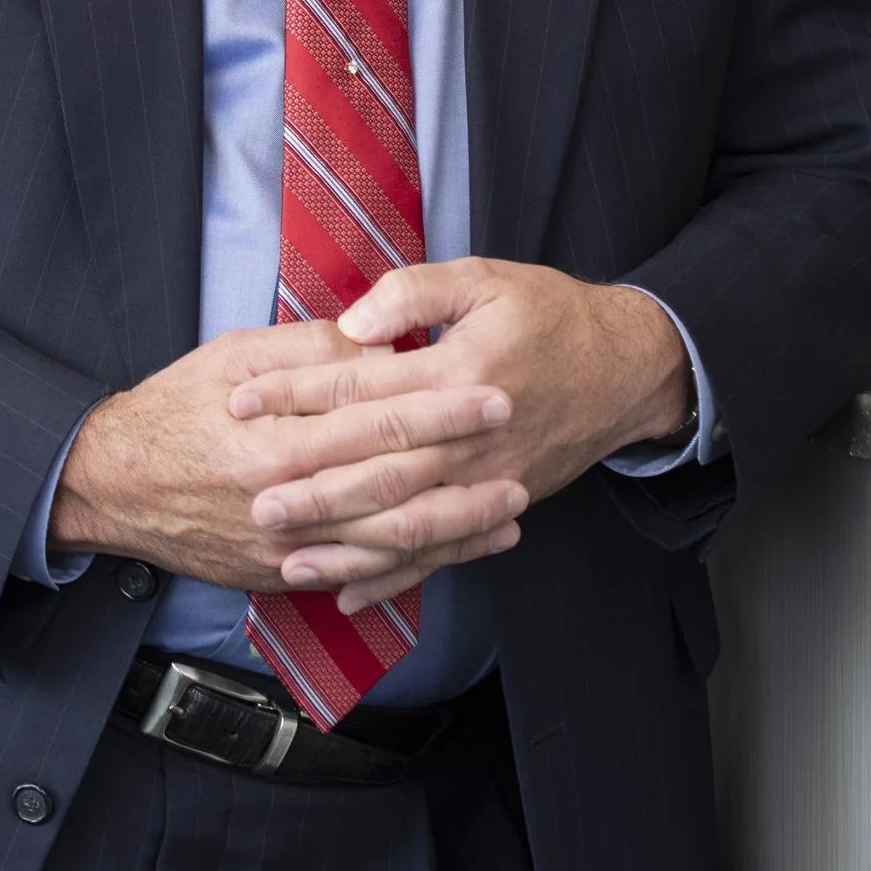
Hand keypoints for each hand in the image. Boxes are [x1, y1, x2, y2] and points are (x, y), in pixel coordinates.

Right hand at [48, 317, 526, 594]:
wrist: (114, 486)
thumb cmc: (171, 410)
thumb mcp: (233, 357)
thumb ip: (307, 353)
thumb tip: (375, 344)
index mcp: (280, 437)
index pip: (379, 419)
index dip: (442, 407)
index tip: (491, 391)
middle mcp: (289, 499)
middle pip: (396, 484)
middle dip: (464, 465)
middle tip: (517, 445)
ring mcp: (288, 546)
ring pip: (389, 540)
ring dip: (456, 525)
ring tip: (509, 507)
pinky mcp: (283, 573)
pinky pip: (361, 572)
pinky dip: (414, 564)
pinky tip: (455, 550)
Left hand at [228, 258, 692, 610]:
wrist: (628, 368)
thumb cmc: (552, 316)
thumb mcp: (486, 279)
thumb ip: (416, 294)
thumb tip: (356, 324)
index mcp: (458, 374)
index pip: (361, 388)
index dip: (297, 395)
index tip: (242, 402)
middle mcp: (469, 438)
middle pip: (376, 467)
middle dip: (309, 486)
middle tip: (249, 499)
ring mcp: (486, 482)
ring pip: (405, 523)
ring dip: (343, 544)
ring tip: (284, 554)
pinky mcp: (499, 505)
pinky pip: (440, 552)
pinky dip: (394, 577)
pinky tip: (348, 591)